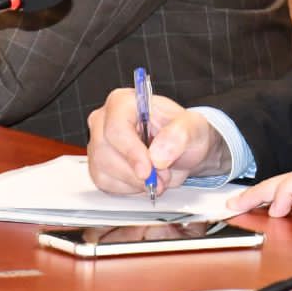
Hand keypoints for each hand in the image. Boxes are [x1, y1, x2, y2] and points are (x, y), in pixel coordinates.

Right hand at [85, 87, 228, 194]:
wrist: (184, 150)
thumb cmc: (185, 133)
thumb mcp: (193, 127)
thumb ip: (180, 134)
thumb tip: (158, 154)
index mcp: (124, 102)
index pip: (116, 128)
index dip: (131, 152)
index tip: (148, 170)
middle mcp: (105, 120)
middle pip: (105, 152)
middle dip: (136, 172)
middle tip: (161, 177)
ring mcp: (99, 143)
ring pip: (103, 171)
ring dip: (134, 182)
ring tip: (158, 178)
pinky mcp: (98, 165)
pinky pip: (104, 183)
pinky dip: (128, 188)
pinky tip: (144, 181)